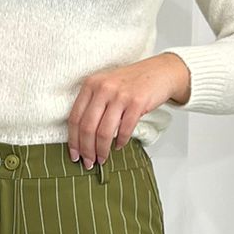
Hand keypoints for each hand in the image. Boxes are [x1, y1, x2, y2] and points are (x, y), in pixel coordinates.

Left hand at [67, 53, 189, 166]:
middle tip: (88, 163)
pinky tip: (119, 146)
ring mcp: (120, 95)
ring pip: (104, 131)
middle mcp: (103, 88)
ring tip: (102, 159)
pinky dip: (120, 141)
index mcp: (91, 84)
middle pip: (87, 127)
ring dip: (102, 150)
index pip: (75, 117)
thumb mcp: (106, 86)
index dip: (73, 140)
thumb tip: (81, 137)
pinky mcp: (137, 102)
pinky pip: (124, 129)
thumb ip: (93, 104)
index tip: (74, 154)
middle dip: (86, 149)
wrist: (160, 71)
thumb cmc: (131, 82)